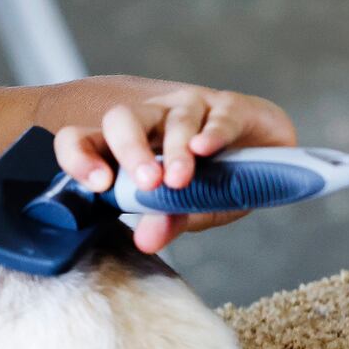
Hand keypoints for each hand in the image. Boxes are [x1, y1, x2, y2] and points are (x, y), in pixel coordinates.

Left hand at [53, 86, 297, 253]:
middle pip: (122, 119)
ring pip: (173, 119)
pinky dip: (212, 132)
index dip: (79, 156)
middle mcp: (152, 119)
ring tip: (179, 181)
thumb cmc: (215, 180)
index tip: (98, 185)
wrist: (269, 158)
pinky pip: (219, 115)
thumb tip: (146, 242)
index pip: (83, 138)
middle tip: (146, 183)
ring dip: (175, 150)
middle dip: (129, 150)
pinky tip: (206, 148)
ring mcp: (189, 108)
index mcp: (127, 144)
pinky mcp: (229, 106)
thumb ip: (165, 219)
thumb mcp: (188, 209)